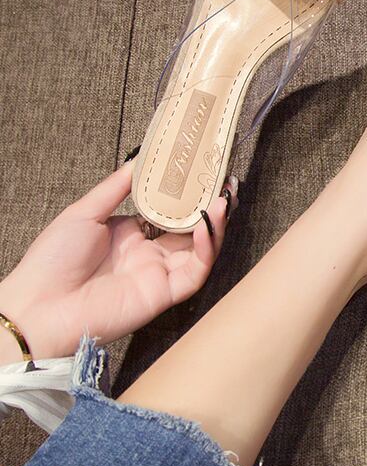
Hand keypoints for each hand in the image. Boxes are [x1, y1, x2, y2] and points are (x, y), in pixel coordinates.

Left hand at [0, 162, 237, 362]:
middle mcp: (148, 253)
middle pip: (191, 229)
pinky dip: (205, 251)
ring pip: (200, 250)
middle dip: (211, 207)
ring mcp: (157, 274)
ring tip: (223, 200)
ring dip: (215, 225)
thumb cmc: (53, 260)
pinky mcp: (163, 294)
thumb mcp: (85, 212)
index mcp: (130, 234)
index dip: (189, 193)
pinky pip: (194, 273)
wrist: (41, 305)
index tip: (203, 171)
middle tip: (226, 184)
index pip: (169, 210)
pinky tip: (205, 228)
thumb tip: (139, 160)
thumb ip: (116, 187)